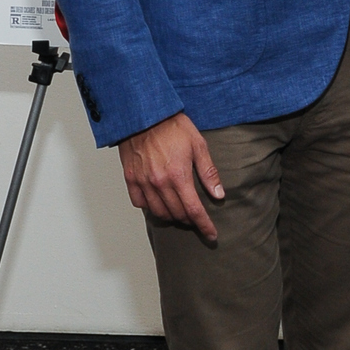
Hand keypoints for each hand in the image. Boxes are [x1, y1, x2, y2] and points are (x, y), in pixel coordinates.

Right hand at [118, 113, 224, 240]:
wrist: (144, 114)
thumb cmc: (172, 126)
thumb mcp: (198, 145)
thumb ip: (208, 172)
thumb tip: (219, 195)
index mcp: (178, 176)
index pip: (194, 210)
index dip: (204, 226)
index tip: (212, 235)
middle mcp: (159, 183)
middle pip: (177, 214)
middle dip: (190, 220)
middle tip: (197, 218)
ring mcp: (143, 182)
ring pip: (158, 212)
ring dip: (171, 216)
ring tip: (180, 211)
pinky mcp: (131, 178)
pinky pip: (140, 203)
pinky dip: (150, 206)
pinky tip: (159, 201)